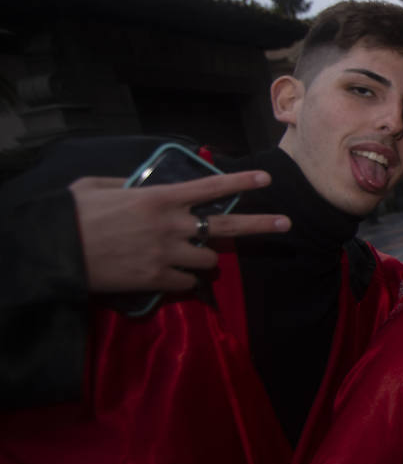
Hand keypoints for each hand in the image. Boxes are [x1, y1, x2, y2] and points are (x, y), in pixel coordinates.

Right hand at [70, 172, 287, 292]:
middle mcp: (172, 225)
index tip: (266, 179)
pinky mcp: (159, 280)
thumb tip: (140, 186)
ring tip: (191, 257)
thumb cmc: (73, 215)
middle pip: (227, 225)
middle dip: (261, 225)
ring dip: (206, 260)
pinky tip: (171, 277)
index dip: (242, 181)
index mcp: (160, 198)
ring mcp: (168, 254)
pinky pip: (189, 284)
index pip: (211, 186)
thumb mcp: (99, 187)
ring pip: (209, 260)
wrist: (56, 252)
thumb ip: (128, 185)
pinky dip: (186, 282)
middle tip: (286, 224)